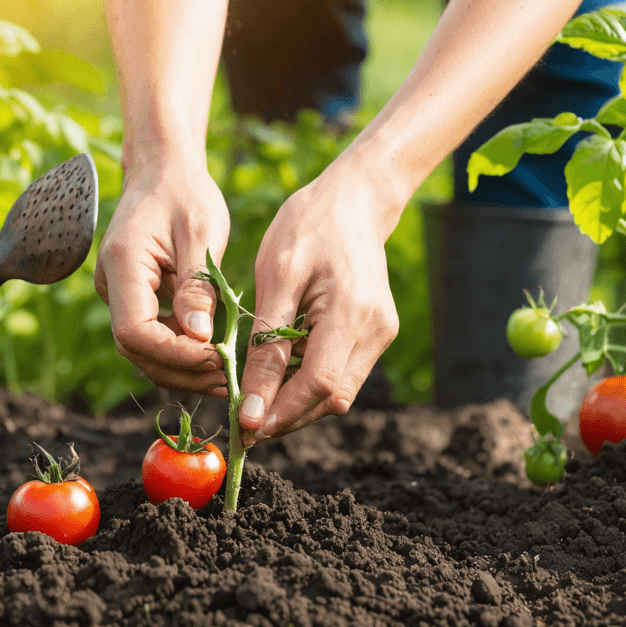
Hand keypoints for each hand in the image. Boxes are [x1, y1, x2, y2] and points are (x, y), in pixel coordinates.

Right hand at [94, 158, 230, 393]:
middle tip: (229, 380)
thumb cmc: (185, 192)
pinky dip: (182, 355)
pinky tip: (215, 359)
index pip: (135, 331)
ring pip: (143, 352)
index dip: (174, 353)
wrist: (163, 171)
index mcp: (122, 263)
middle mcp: (112, 284)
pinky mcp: (135, 300)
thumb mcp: (201, 232)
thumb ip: (198, 287)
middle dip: (182, 370)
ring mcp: (119, 295)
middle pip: (136, 350)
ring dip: (183, 369)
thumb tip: (201, 340)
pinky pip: (153, 338)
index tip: (216, 356)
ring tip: (227, 377)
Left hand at [237, 160, 403, 442]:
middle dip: (287, 416)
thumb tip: (253, 403)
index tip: (245, 427)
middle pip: (331, 398)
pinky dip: (308, 382)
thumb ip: (266, 344)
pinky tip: (279, 373)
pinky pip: (340, 373)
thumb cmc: (307, 227)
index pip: (319, 383)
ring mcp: (381, 334)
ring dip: (297, 403)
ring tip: (255, 399)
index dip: (282, 412)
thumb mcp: (276, 277)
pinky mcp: (376, 335)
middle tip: (244, 422)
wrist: (353, 199)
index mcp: (352, 311)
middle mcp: (376, 331)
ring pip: (337, 393)